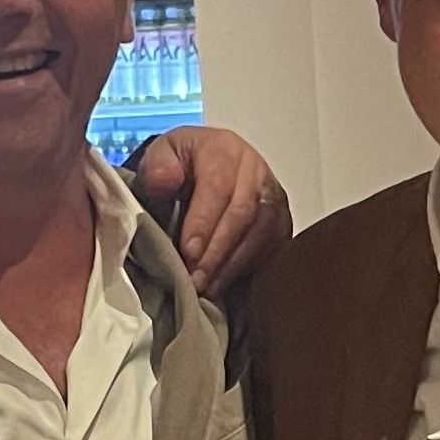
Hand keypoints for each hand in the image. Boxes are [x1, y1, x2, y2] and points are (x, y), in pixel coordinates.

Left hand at [135, 127, 291, 298]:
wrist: (206, 165)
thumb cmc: (181, 165)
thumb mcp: (160, 156)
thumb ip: (157, 167)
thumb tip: (164, 181)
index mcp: (224, 149)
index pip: (219, 188)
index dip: (204, 223)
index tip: (188, 253)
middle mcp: (255, 171)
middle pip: (244, 215)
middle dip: (218, 252)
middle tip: (196, 281)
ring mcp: (273, 196)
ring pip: (263, 234)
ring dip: (234, 266)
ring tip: (209, 289)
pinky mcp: (282, 220)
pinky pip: (274, 247)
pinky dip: (250, 269)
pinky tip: (228, 285)